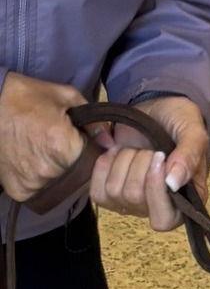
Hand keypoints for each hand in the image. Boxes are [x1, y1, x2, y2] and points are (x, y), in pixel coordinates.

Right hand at [0, 72, 86, 202]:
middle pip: (78, 176)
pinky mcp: (20, 190)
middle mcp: (49, 170)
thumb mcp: (65, 96)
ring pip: (60, 185)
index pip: (94, 161)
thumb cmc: (25, 96)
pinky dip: (40, 181)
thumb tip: (110, 143)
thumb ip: (94, 120)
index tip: (81, 142)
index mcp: (63, 147)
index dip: (91, 151)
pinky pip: (40, 192)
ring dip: (58, 173)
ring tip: (44, 151)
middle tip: (59, 145)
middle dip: (76, 163)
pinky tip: (33, 162)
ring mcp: (33, 183)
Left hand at [90, 96, 209, 231]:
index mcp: (186, 202)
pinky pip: (97, 191)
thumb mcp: (194, 132)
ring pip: (114, 192)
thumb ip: (189, 157)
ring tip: (136, 150)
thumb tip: (173, 184)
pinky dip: (104, 166)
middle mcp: (159, 207)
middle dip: (138, 165)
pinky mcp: (111, 192)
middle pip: (134, 198)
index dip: (155, 191)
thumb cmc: (180, 122)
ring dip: (123, 161)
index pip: (164, 219)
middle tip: (151, 150)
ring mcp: (133, 202)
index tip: (159, 158)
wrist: (157, 107)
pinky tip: (117, 154)